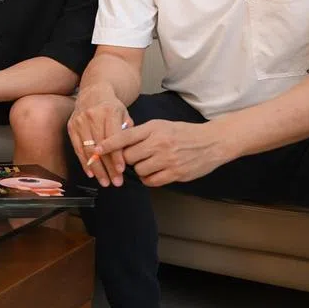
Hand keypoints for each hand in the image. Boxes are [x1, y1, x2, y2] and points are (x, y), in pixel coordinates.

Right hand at [68, 85, 132, 187]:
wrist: (93, 92)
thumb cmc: (111, 107)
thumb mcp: (124, 114)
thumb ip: (127, 132)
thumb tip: (130, 154)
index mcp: (109, 112)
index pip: (113, 138)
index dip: (117, 156)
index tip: (121, 170)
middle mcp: (92, 116)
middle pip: (100, 147)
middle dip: (108, 167)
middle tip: (115, 182)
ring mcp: (80, 121)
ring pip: (88, 150)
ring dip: (97, 169)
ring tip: (104, 181)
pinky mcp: (71, 127)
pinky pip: (77, 148)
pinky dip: (84, 163)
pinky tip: (91, 174)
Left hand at [96, 120, 228, 186]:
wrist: (212, 142)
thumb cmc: (183, 133)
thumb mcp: (161, 126)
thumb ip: (140, 133)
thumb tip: (117, 144)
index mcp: (154, 128)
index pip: (125, 136)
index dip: (109, 143)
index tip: (96, 149)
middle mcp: (159, 143)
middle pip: (128, 156)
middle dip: (127, 159)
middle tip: (135, 157)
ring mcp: (168, 159)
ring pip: (139, 170)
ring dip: (140, 169)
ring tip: (150, 163)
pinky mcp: (176, 173)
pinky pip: (151, 181)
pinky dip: (149, 179)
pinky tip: (155, 172)